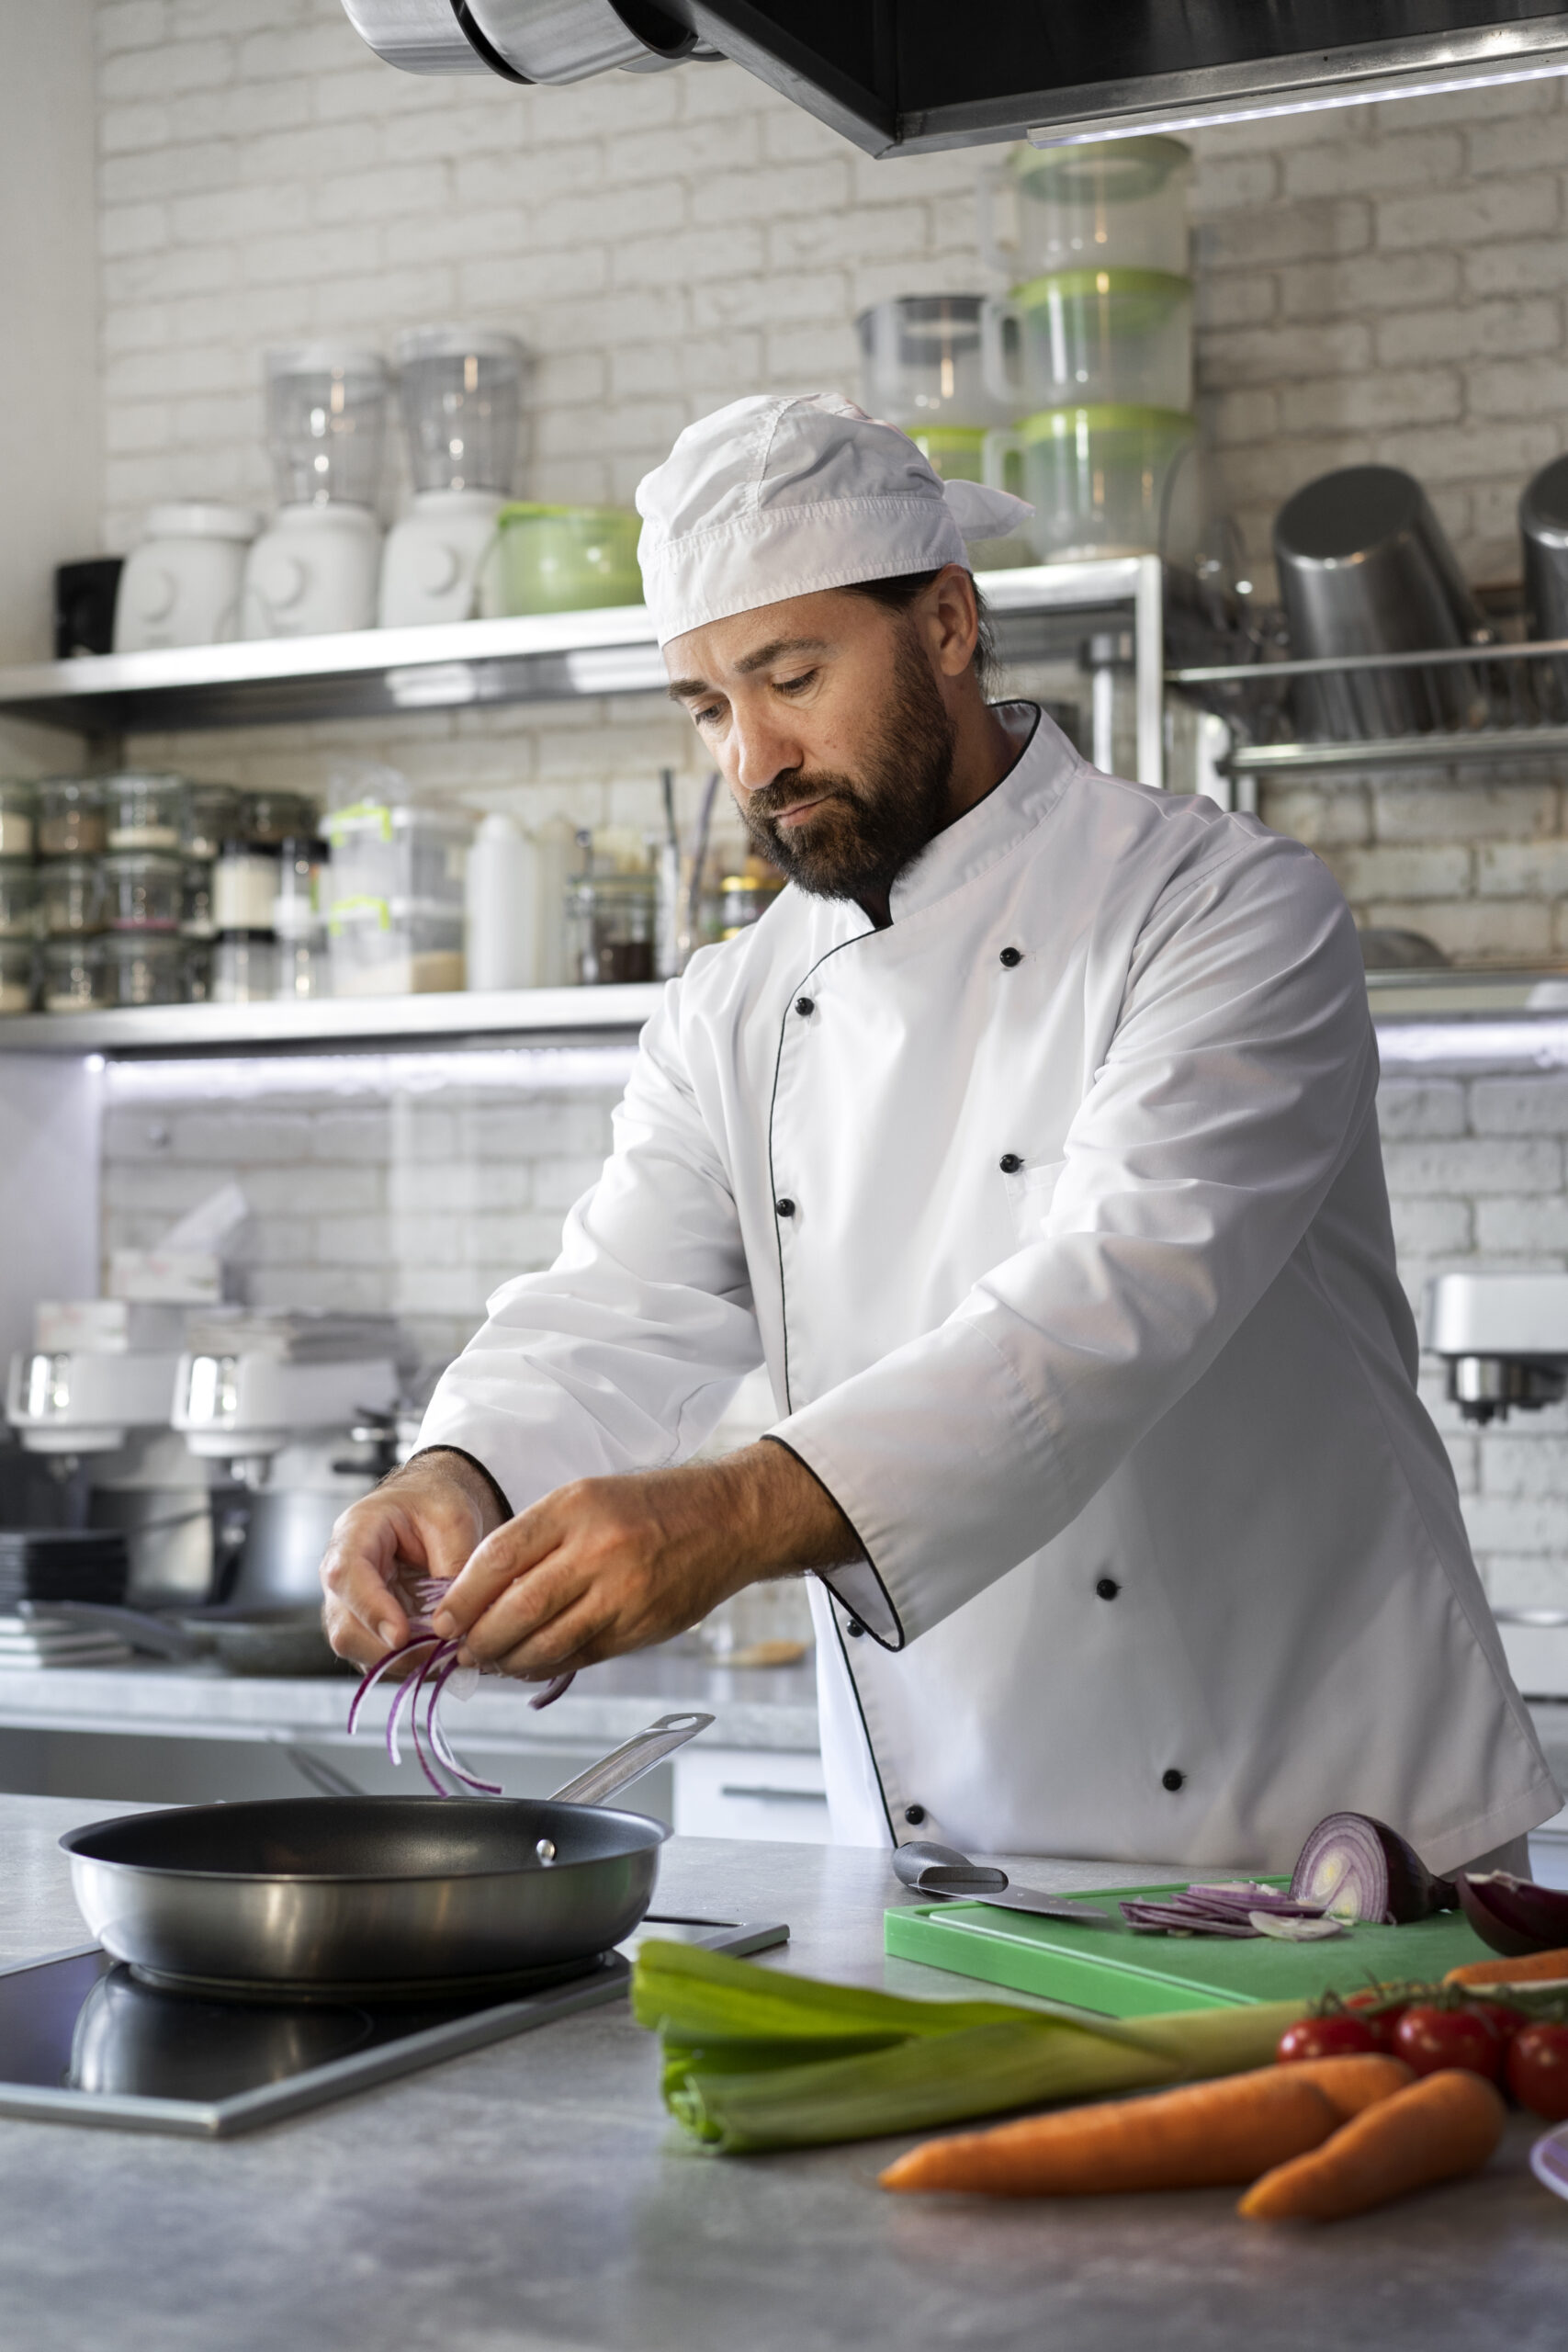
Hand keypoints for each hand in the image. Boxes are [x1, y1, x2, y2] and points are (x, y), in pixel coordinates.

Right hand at [319, 1450, 504, 1668]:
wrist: (425, 1505)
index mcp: (354, 1533)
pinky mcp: (364, 1626)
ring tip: (444, 1652)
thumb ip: (453, 1564)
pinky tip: (438, 1653)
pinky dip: (406, 1662)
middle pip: (344, 1625)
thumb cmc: (433, 1503)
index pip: (346, 1575)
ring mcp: (348, 1604)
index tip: (401, 1636)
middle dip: (389, 1648)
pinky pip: (376, 1656)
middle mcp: (340, 1573)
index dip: (371, 1609)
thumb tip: (453, 1622)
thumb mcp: (453, 1519)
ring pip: (357, 1648)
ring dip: (400, 1659)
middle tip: (439, 1651)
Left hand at [428, 1440, 859, 1679]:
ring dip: (509, 1662)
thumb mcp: (588, 1499)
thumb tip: (480, 1592)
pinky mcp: (641, 1627)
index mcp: (575, 1507)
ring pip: (546, 1643)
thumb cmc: (653, 1507)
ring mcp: (622, 1592)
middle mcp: (598, 1549)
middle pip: (517, 1609)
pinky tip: (532, 1665)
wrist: (729, 1519)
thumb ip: (537, 1540)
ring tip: (491, 1662)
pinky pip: (581, 1656)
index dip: (462, 1597)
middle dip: (478, 1639)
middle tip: (461, 1650)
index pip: (499, 1557)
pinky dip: (548, 1667)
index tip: (444, 1619)